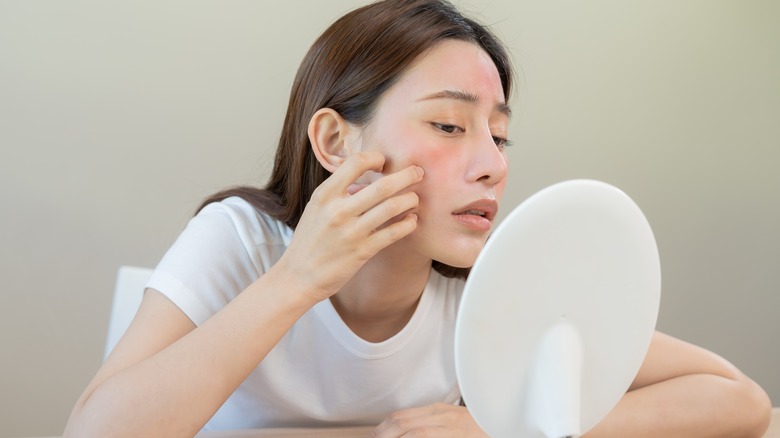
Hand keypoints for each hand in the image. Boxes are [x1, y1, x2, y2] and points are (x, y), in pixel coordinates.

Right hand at [276, 151, 422, 302]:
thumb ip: (339, 191)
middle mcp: (338, 211)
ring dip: (410, 199)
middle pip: (382, 185)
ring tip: (415, 198)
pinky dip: (408, 224)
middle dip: (406, 175)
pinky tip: (412, 220)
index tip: (384, 162)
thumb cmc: (310, 238)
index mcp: (324, 195)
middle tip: (418, 172)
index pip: (356, 163)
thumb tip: (367, 179)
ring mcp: (351, 232)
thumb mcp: (316, 208)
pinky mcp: (362, 252)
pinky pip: (393, 233)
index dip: (376, 158)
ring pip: (392, 207)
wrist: (298, 275)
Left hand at [371, 403, 487, 437]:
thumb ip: (430, 423)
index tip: (376, 435)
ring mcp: (451, 430)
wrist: (500, 426)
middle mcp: (443, 418)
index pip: (402, 416)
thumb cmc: (477, 428)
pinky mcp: (457, 436)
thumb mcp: (451, 421)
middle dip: (384, 434)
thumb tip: (403, 430)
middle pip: (403, 424)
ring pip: (416, 433)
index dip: (383, 427)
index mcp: (439, 411)